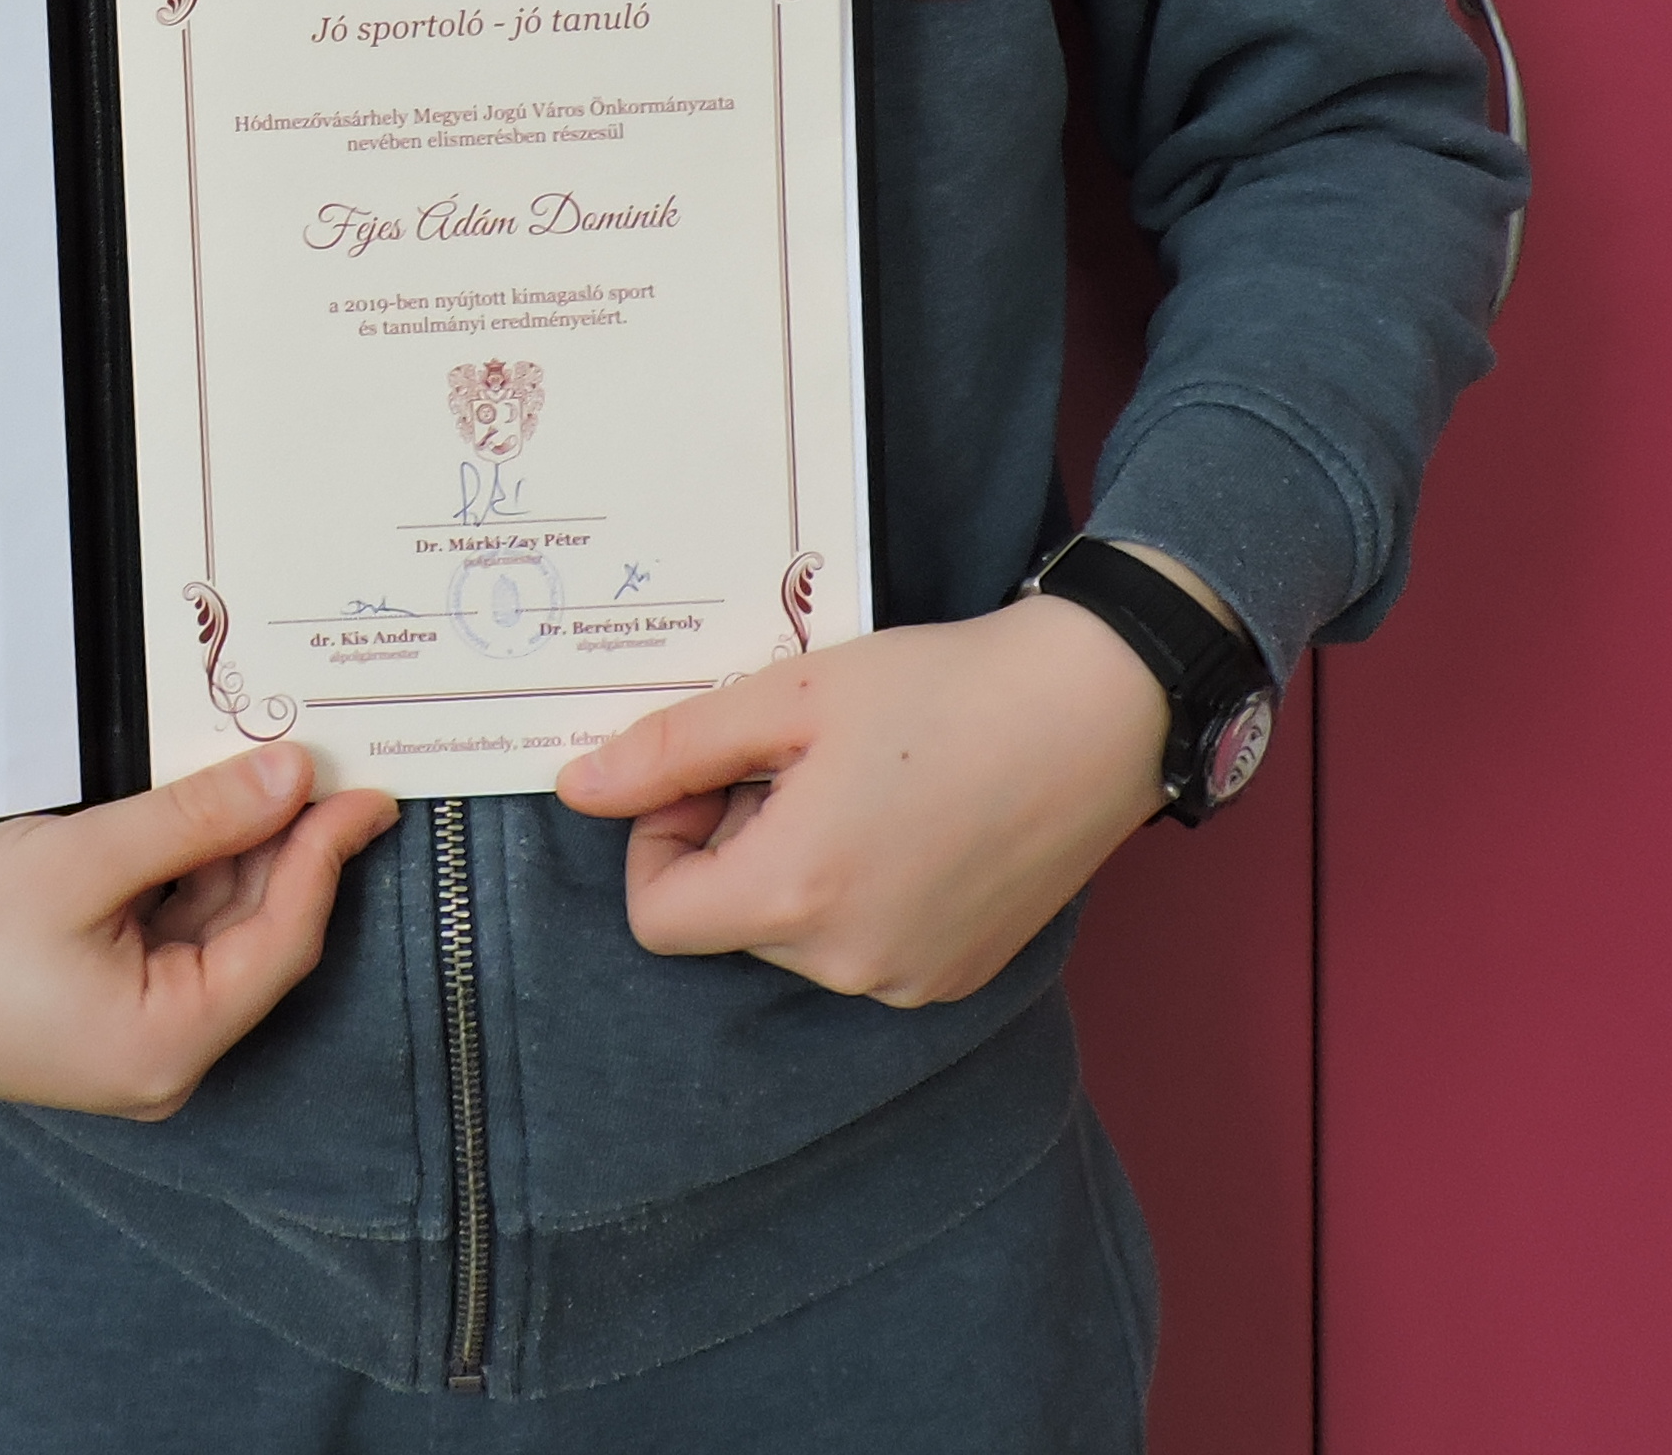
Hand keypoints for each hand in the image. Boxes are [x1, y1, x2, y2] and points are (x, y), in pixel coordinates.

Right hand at [0, 745, 399, 1118]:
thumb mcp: (81, 861)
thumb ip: (196, 820)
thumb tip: (291, 777)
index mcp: (169, 1044)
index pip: (284, 939)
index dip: (327, 857)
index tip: (366, 790)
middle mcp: (162, 1057)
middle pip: (257, 937)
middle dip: (287, 849)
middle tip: (319, 760)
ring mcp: (129, 1038)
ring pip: (216, 931)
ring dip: (240, 854)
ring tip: (265, 769)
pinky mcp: (98, 1010)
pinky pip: (171, 935)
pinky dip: (192, 873)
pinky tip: (202, 810)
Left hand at [552, 601, 1175, 1005]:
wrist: (1096, 709)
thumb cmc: (941, 688)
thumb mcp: (791, 697)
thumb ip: (672, 749)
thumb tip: (575, 789)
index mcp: (794, 896)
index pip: (656, 917)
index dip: (662, 836)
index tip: (715, 773)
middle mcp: (847, 965)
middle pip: (728, 920)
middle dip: (738, 839)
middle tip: (803, 758)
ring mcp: (909, 982)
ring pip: (794, 935)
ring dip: (798, 864)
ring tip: (866, 783)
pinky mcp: (956, 978)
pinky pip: (862, 948)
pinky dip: (860, 891)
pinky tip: (912, 818)